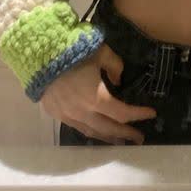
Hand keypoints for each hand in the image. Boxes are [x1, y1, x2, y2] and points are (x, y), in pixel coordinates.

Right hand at [40, 42, 156, 143]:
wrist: (38, 53)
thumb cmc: (73, 49)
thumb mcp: (101, 52)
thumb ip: (115, 66)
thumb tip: (118, 81)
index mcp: (95, 97)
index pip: (122, 113)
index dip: (138, 114)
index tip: (151, 113)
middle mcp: (82, 111)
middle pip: (109, 128)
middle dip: (126, 133)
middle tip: (140, 137)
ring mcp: (67, 114)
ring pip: (92, 132)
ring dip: (108, 137)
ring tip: (120, 141)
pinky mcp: (56, 113)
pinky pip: (77, 127)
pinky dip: (90, 131)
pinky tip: (96, 131)